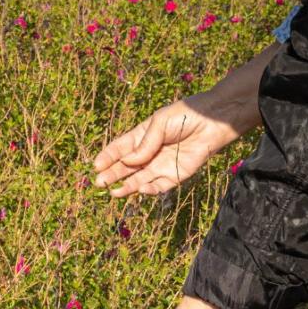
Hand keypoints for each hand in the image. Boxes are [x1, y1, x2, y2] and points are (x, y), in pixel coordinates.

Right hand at [92, 92, 239, 196]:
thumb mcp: (159, 124)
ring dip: (127, 187)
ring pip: (140, 180)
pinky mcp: (176, 175)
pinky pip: (159, 186)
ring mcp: (162, 165)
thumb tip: (128, 162)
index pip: (120, 149)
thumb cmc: (185, 116)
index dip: (107, 157)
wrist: (212, 121)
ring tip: (114, 193)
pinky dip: (150, 190)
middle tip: (99, 183)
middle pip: (126, 167)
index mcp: (142, 136)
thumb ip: (144, 144)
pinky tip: (140, 189)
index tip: (95, 166)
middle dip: (112, 175)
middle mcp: (150, 153)